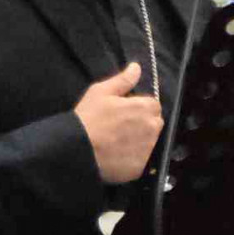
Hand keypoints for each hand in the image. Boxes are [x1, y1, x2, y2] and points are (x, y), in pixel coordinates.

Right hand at [74, 62, 163, 183]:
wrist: (78, 149)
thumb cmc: (89, 117)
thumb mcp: (101, 91)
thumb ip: (123, 80)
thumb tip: (137, 67)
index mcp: (144, 107)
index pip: (153, 104)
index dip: (140, 106)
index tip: (126, 111)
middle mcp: (151, 128)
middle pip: (155, 123)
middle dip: (144, 122)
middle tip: (122, 126)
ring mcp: (147, 149)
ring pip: (150, 141)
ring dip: (141, 140)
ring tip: (119, 141)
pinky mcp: (140, 167)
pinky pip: (142, 159)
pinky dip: (134, 157)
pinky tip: (118, 155)